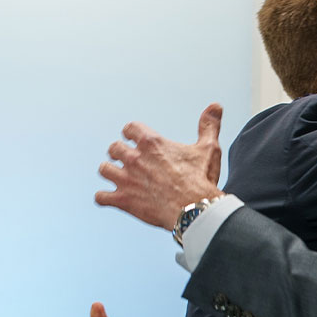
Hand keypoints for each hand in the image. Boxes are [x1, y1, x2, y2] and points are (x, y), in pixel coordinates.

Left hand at [95, 104, 223, 229]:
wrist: (193, 210)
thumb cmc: (200, 180)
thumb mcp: (208, 149)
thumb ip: (208, 126)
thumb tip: (215, 106)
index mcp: (152, 143)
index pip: (130, 128)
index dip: (130, 132)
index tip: (132, 137)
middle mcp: (135, 158)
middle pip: (114, 148)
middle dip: (119, 152)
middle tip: (126, 158)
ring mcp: (126, 180)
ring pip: (104, 169)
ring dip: (110, 171)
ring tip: (117, 176)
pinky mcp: (123, 200)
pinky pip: (101, 197)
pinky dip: (104, 198)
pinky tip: (111, 199)